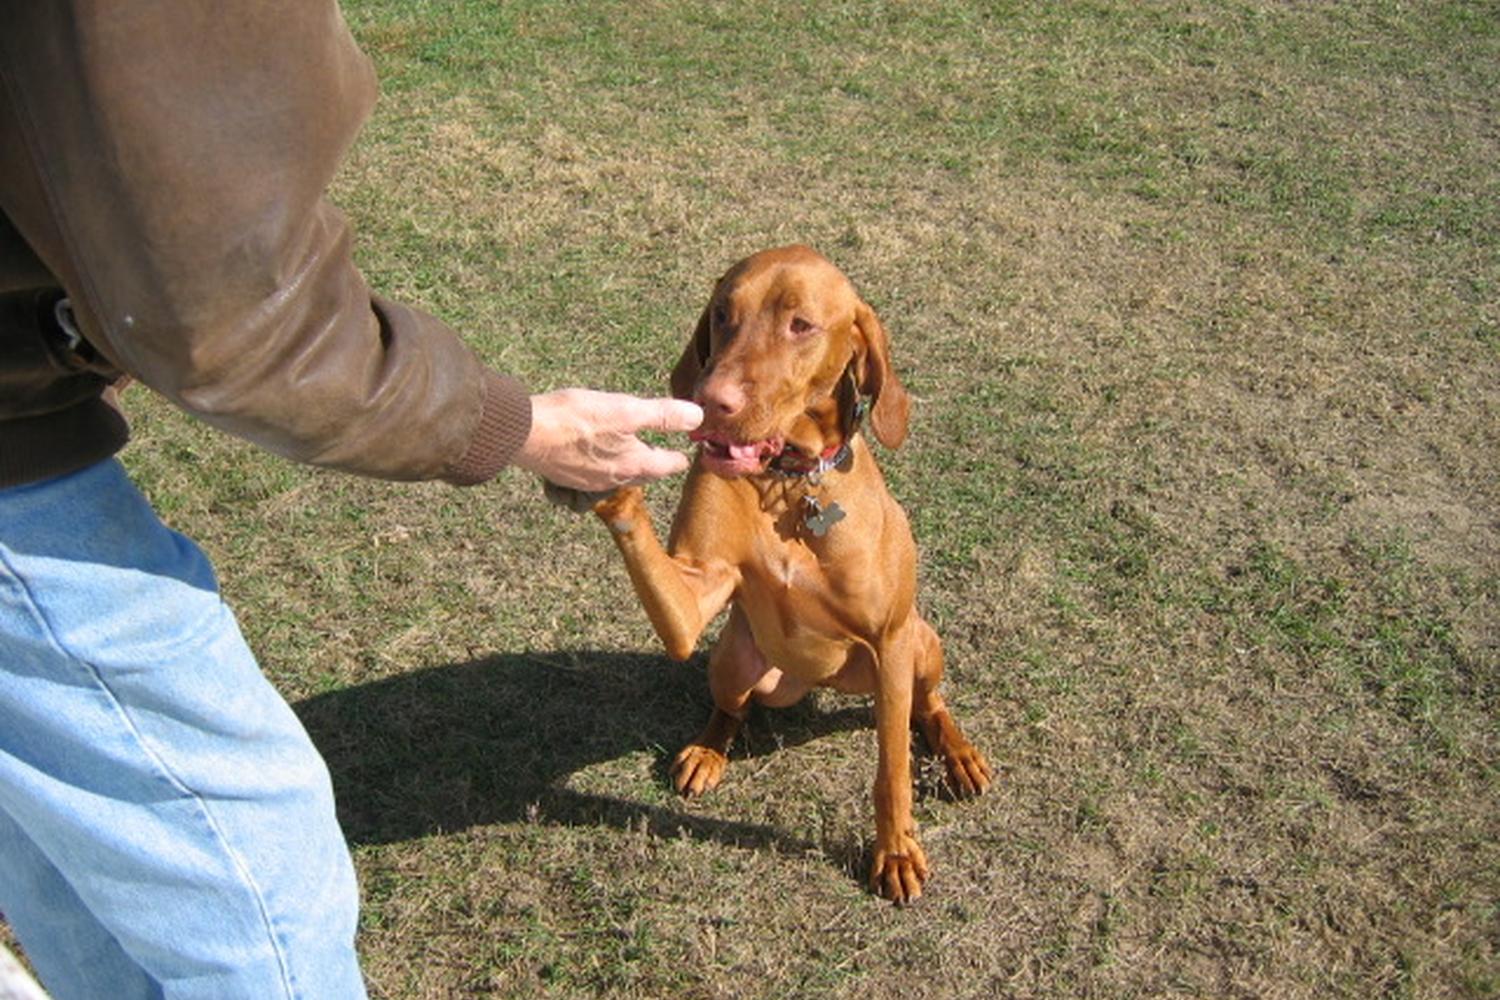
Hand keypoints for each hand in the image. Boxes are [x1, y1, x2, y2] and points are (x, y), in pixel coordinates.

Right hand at [515, 389, 702, 492]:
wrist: (525, 433)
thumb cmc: (575, 419)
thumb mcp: (626, 410)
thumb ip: (662, 415)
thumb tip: (697, 417)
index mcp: (632, 464)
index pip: (667, 465)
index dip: (679, 457)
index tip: (685, 454)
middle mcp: (613, 478)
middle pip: (643, 473)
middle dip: (655, 464)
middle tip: (664, 456)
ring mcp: (588, 480)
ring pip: (618, 474)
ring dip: (628, 464)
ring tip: (632, 452)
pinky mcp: (567, 474)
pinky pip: (594, 472)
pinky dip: (602, 463)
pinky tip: (595, 452)